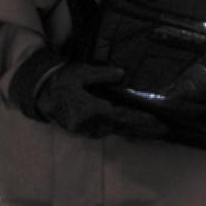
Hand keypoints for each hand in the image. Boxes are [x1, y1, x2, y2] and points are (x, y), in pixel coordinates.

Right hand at [34, 60, 167, 138]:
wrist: (41, 93)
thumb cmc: (61, 80)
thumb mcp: (80, 73)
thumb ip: (102, 74)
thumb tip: (121, 75)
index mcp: (90, 110)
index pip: (122, 117)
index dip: (141, 120)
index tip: (157, 122)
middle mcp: (91, 125)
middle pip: (123, 129)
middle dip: (144, 130)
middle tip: (164, 130)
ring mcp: (87, 131)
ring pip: (116, 132)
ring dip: (135, 132)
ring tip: (153, 130)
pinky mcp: (84, 131)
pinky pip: (108, 132)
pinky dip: (123, 131)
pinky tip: (134, 130)